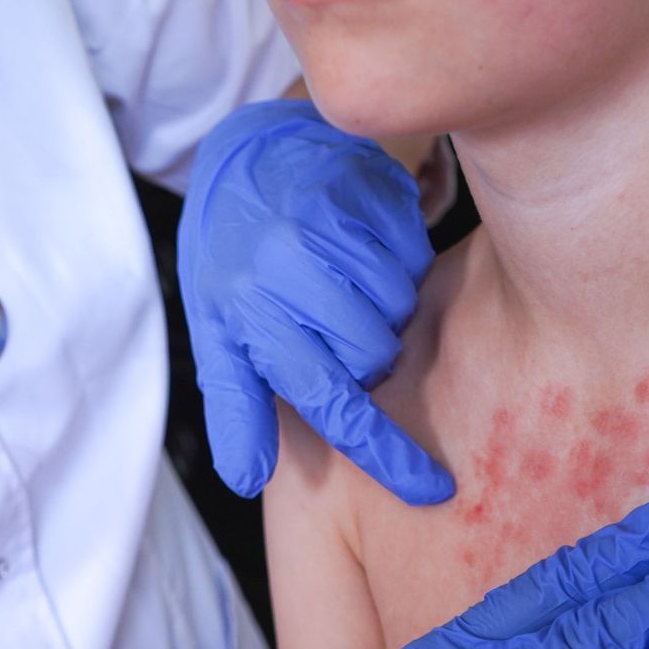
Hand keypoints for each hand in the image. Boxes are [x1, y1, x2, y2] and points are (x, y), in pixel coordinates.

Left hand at [180, 99, 450, 504]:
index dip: (380, 449)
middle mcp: (283, 262)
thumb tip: (247, 478)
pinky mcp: (365, 186)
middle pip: (373, 353)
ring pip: (398, 305)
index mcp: (246, 308)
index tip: (428, 487)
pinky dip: (398, 263)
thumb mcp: (219, 334)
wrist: (250, 162)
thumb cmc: (235, 263)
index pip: (325, 397)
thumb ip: (237, 406)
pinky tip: (363, 250)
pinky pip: (412, 254)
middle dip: (366, 356)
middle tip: (337, 326)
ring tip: (346, 285)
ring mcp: (327, 219)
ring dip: (384, 309)